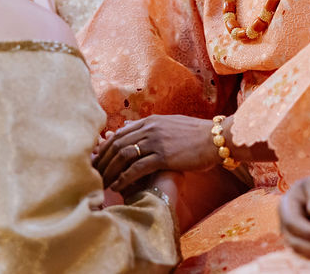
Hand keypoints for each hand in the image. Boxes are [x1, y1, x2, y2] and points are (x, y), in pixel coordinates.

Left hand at [92, 115, 218, 192]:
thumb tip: (127, 126)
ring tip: (101, 183)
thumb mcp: (169, 125)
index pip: (119, 134)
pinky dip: (123, 178)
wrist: (216, 138)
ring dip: (110, 171)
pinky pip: (137, 167)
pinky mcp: (164, 156)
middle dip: (102, 161)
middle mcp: (149, 129)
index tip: (96, 161)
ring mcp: (156, 141)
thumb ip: (148, 127)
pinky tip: (117, 186)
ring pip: (123, 155)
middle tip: (93, 175)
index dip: (104, 149)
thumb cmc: (195, 134)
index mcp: (150, 121)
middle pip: (116, 144)